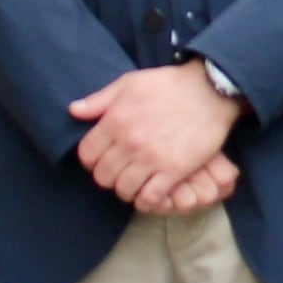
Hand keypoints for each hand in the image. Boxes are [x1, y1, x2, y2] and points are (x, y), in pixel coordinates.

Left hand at [64, 60, 242, 215]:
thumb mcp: (129, 83)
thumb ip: (99, 100)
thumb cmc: (168, 85)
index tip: (102, 159)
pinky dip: (146, 200)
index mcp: (115, 121)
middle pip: (103, 176)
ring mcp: (151, 158)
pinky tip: (150, 191)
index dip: (91, 160)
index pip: (87, 155)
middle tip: (119, 172)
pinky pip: (150, 197)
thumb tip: (73, 111)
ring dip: (126, 190)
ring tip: (135, 183)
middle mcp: (129, 142)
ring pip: (124, 190)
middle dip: (108, 177)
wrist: (209, 90)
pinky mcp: (173, 170)